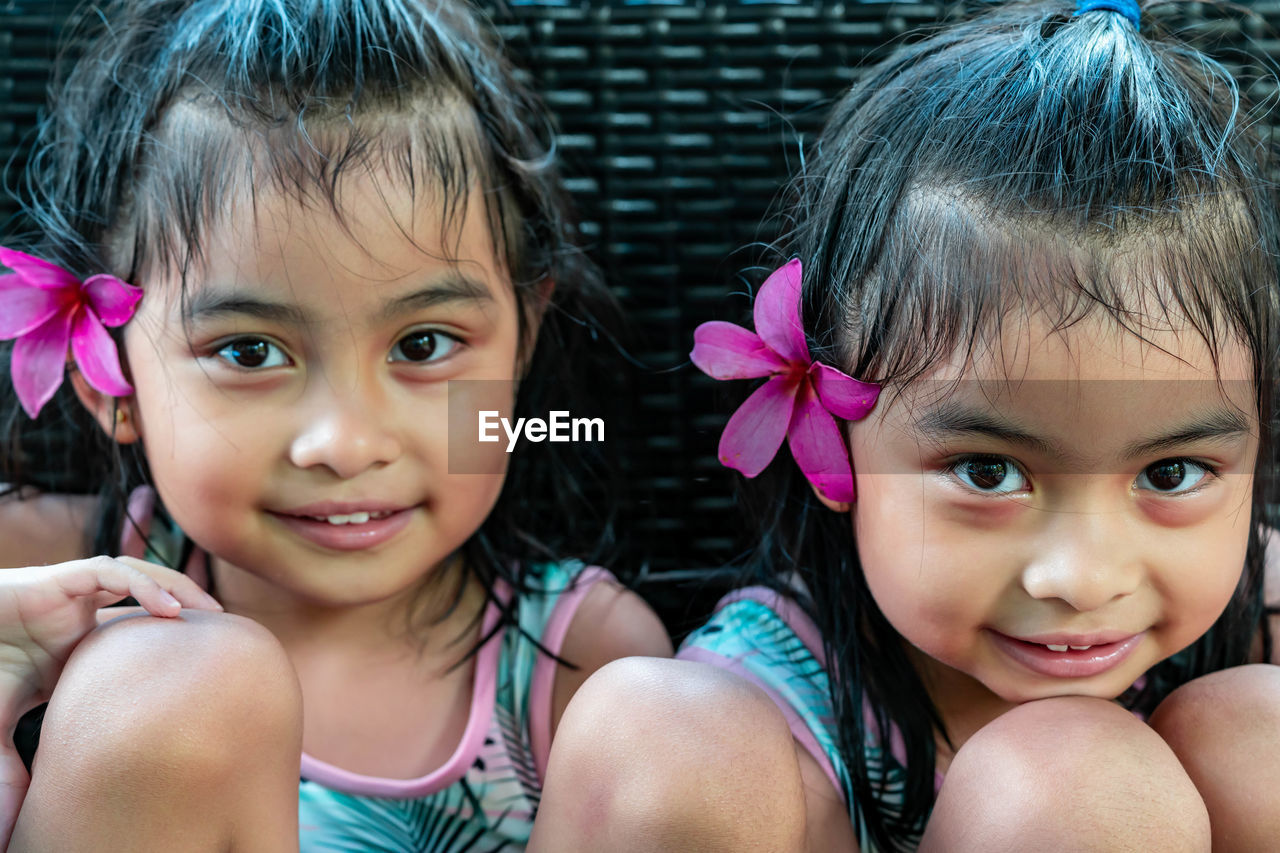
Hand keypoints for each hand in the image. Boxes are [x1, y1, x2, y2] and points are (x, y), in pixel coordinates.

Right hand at [0, 556, 220, 846]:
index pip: (141, 633)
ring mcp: (76, 591)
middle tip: (228, 634)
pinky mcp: (61, 578)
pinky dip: (144, 585)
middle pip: (153, 599)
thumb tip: (13, 831)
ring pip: (141, 577)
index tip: (208, 672)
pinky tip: (168, 609)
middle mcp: (87, 611)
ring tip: (208, 612)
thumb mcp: (2, 725)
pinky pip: (113, 572)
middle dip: (190, 606)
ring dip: (176, 588)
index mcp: (85, 641)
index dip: (174, 644)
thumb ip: (14, 769)